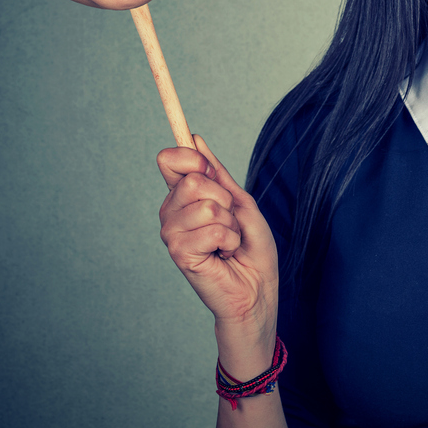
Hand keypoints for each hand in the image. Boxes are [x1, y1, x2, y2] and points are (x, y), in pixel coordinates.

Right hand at [158, 135, 278, 347]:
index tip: (210, 172)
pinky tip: (224, 254)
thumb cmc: (251, 248)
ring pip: (206, 206)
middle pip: (192, 180)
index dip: (191, 158)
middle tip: (230, 221)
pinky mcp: (179, 253)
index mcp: (183, 197)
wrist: (257, 288)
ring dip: (230, 224)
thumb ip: (217, 174)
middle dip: (224, 199)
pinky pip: (212, 230)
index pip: (169, 159)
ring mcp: (172, 233)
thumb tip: (195, 139)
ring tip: (228, 241)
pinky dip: (229, 240)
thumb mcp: (240, 202)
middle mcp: (172, 213)